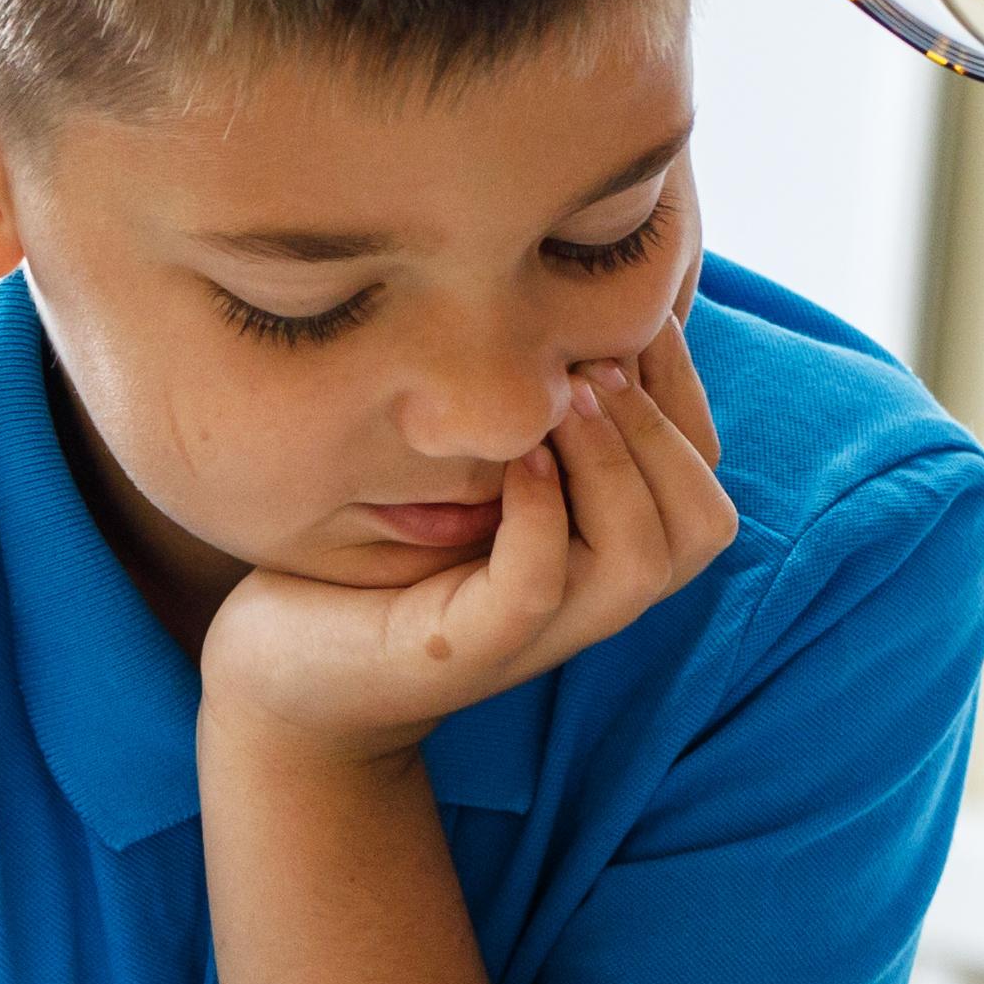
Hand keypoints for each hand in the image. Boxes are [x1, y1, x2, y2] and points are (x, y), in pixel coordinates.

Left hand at [195, 321, 739, 754]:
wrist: (281, 673)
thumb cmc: (370, 557)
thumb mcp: (466, 474)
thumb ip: (534, 420)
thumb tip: (580, 310)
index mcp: (599, 554)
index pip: (702, 477)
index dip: (683, 393)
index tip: (631, 320)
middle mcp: (585, 602)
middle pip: (701, 524)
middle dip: (660, 428)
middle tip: (591, 366)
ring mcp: (530, 634)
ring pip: (642, 561)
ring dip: (614, 464)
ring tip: (562, 403)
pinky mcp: (463, 650)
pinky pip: (535, 586)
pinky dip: (539, 515)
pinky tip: (512, 460)